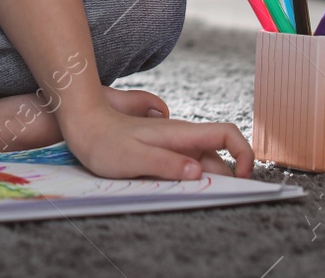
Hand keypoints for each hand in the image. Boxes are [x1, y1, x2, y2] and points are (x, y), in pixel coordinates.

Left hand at [61, 101, 253, 180]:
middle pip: (217, 156)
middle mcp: (181, 137)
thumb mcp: (133, 157)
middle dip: (225, 177)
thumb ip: (165, 163)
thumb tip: (198, 172)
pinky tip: (175, 191)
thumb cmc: (104, 141)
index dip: (242, 152)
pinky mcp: (160, 152)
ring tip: (194, 198)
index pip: (226, 134)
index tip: (242, 177)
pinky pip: (183, 166)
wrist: (82, 124)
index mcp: (180, 134)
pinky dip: (188, 180)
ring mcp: (171, 144)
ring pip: (200, 163)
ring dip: (205, 181)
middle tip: (216, 199)